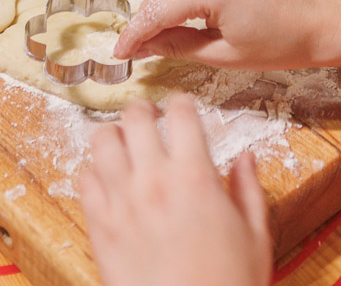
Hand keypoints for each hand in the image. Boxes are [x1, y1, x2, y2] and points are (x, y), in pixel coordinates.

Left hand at [80, 95, 271, 285]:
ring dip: (114, 136)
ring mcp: (122, 202)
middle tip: (149, 118)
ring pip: (102, 141)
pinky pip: (85, 181)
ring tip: (125, 145)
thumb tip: (246, 158)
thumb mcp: (255, 237)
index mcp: (195, 177)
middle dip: (143, 110)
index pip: (181, 112)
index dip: (182, 103)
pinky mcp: (100, 228)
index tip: (182, 108)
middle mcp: (154, 181)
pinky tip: (110, 183)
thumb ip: (249, 190)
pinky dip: (95, 173)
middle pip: (135, 116)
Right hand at [114, 0, 322, 66]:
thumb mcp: (225, 54)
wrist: (319, 18)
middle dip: (144, 17)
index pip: (156, 11)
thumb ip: (178, 46)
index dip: (134, 35)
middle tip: (142, 46)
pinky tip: (178, 0)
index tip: (119, 54)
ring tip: (160, 20)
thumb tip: (143, 47)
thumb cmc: (280, 44)